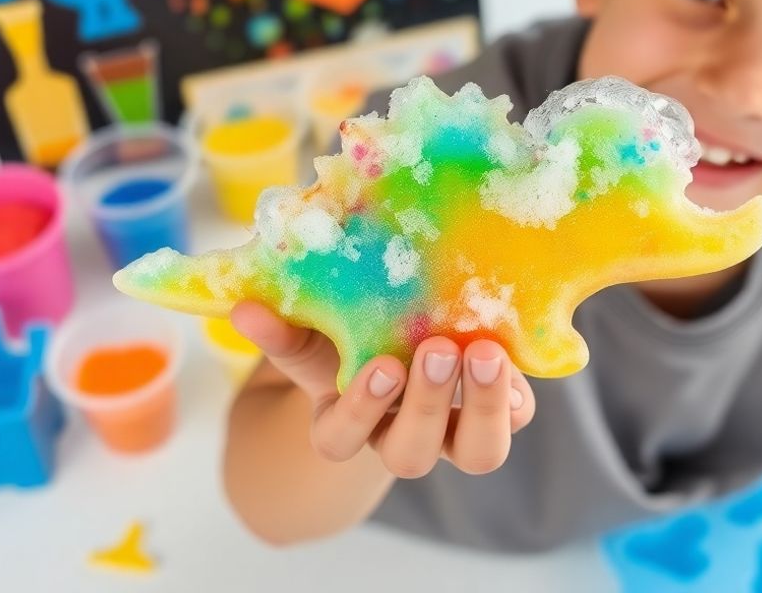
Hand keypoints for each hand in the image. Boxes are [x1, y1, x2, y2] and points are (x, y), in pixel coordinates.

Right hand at [230, 301, 536, 477]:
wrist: (395, 339)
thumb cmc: (343, 339)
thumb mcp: (311, 333)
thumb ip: (282, 327)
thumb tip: (242, 309)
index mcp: (344, 424)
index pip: (342, 439)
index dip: (361, 410)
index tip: (380, 367)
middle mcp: (400, 439)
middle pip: (413, 453)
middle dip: (428, 404)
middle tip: (439, 350)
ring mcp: (453, 431)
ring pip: (477, 452)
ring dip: (485, 406)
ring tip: (486, 354)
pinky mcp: (498, 410)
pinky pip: (517, 417)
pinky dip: (519, 393)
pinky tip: (514, 353)